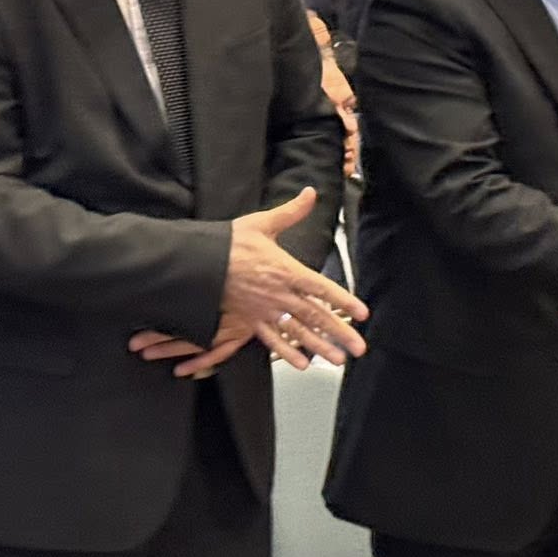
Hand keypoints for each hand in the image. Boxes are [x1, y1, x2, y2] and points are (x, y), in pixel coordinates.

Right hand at [221, 189, 368, 363]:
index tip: (362, 313)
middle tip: (359, 348)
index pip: (323, 288)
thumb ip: (290, 212)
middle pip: (316, 316)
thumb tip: (310, 193)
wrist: (195, 264)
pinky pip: (272, 339)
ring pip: (298, 332)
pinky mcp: (250, 320)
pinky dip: (287, 352)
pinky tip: (302, 363)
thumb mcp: (261, 224)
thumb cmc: (228, 243)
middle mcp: (279, 294)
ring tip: (338, 359)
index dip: (344, 301)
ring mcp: (265, 310)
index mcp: (286, 270)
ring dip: (320, 347)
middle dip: (340, 333)